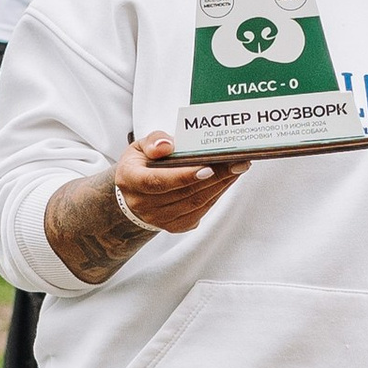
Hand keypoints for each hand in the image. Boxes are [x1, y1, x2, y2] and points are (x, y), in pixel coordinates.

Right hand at [115, 130, 251, 237]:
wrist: (135, 194)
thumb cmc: (141, 165)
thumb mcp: (140, 146)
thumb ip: (154, 141)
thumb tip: (167, 146)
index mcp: (130, 180)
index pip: (158, 181)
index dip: (183, 176)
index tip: (208, 167)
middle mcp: (142, 204)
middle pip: (183, 193)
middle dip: (215, 176)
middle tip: (237, 162)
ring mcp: (159, 219)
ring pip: (195, 203)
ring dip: (220, 186)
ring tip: (237, 168)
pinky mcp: (175, 226)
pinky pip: (200, 212)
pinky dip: (216, 195)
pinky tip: (227, 180)